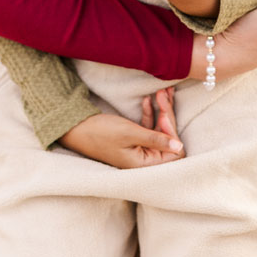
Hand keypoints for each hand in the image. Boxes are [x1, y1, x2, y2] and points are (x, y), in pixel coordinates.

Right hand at [60, 88, 183, 168]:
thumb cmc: (101, 133)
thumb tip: (179, 147)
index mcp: (143, 165)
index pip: (172, 152)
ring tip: (161, 91)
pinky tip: (147, 100)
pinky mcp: (132, 140)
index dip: (171, 132)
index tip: (163, 114)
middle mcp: (143, 160)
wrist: (76, 128)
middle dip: (167, 115)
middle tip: (163, 93)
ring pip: (158, 129)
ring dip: (160, 110)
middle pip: (167, 138)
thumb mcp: (130, 133)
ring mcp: (138, 149)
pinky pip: (147, 126)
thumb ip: (155, 139)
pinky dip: (149, 113)